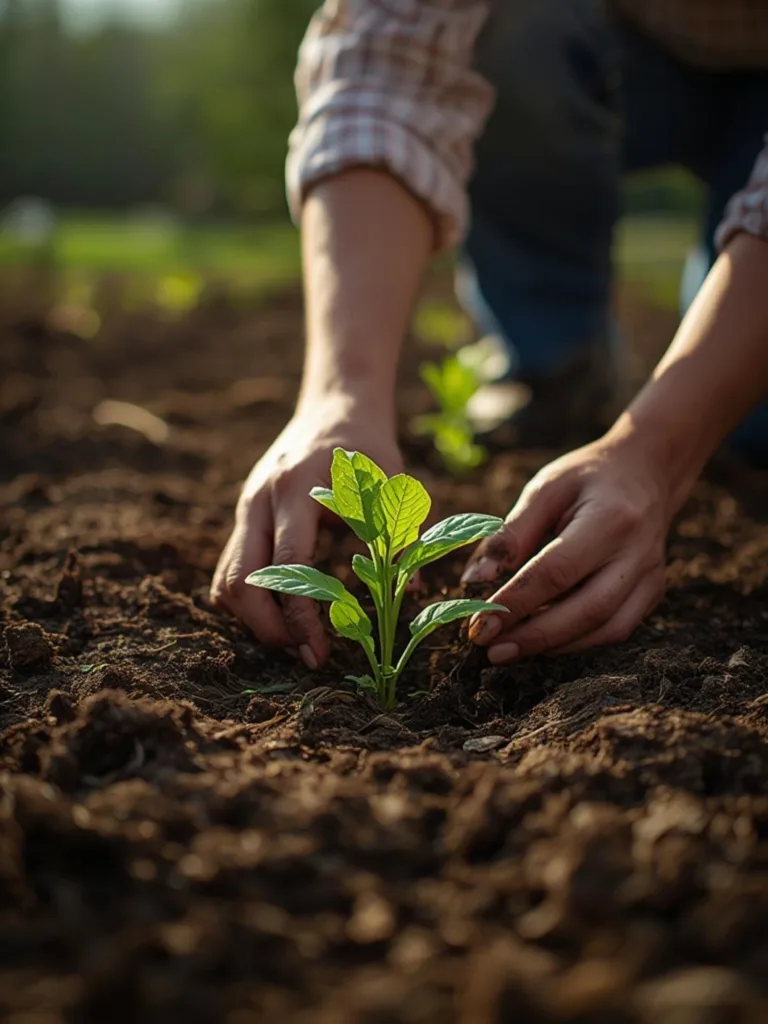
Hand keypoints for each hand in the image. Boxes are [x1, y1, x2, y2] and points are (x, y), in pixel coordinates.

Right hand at [211, 399, 401, 668]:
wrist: (336, 407)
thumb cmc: (370, 448)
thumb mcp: (394, 486)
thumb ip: (401, 536)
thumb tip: (411, 593)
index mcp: (298, 489)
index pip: (288, 567)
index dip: (300, 618)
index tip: (319, 653)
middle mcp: (261, 499)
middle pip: (239, 582)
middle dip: (267, 629)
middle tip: (302, 654)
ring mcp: (246, 507)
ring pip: (225, 580)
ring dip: (252, 619)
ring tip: (292, 638)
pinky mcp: (244, 516)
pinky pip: (230, 569)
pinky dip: (248, 599)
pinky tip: (280, 612)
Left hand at [463, 435, 676, 662]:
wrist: (647, 472)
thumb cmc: (587, 478)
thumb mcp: (545, 490)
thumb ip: (511, 534)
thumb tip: (473, 580)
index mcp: (610, 519)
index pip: (557, 572)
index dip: (515, 603)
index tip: (478, 626)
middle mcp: (638, 553)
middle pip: (587, 610)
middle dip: (534, 636)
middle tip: (491, 650)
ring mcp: (651, 577)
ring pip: (606, 629)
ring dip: (554, 646)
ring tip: (509, 650)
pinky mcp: (652, 593)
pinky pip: (616, 630)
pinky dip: (577, 642)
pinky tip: (543, 641)